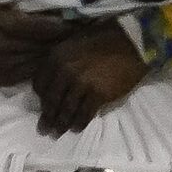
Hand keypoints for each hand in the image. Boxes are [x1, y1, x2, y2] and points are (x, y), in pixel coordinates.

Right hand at [0, 4, 79, 85]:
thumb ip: (16, 5)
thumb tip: (52, 0)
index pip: (35, 26)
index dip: (59, 24)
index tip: (79, 19)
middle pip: (40, 43)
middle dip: (64, 38)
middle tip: (86, 31)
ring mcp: (1, 65)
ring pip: (40, 59)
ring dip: (59, 52)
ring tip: (79, 45)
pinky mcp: (5, 79)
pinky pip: (33, 72)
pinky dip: (48, 64)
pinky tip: (61, 58)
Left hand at [31, 22, 150, 134]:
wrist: (132, 42)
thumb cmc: (104, 38)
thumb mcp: (74, 43)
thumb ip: (62, 60)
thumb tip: (54, 80)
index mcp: (56, 56)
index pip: (39, 84)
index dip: (41, 97)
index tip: (45, 105)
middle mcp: (65, 71)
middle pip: (51, 100)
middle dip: (47, 117)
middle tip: (44, 129)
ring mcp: (81, 84)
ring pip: (66, 110)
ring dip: (61, 124)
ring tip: (57, 133)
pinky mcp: (98, 94)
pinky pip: (84, 114)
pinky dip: (79, 124)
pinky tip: (76, 129)